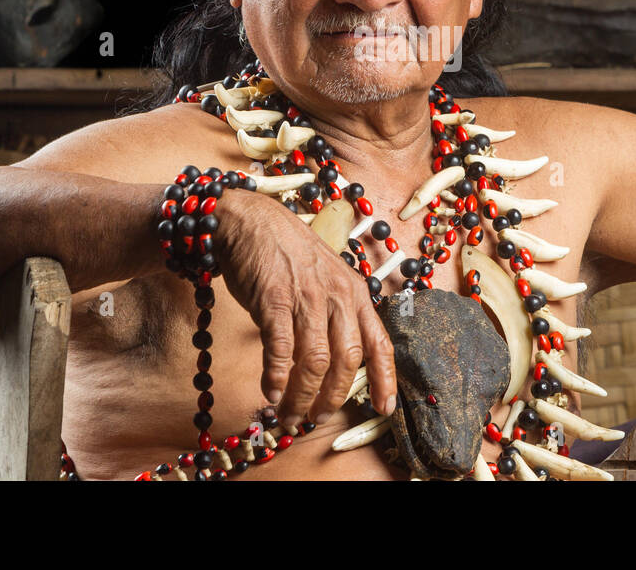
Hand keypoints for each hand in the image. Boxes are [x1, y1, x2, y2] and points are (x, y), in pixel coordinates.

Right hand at [215, 187, 396, 427]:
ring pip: (314, 361)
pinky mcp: (274, 299)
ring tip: (289, 413)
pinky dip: (276, 377)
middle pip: (347, 360)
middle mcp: (337, 295)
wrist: (251, 220)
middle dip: (332, 398)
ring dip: (301, 396)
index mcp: (355, 292)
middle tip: (316, 417)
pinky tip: (270, 391)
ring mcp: (306, 297)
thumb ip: (334, 314)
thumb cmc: (287, 252)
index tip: (384, 409)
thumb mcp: (326, 278)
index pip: (379, 343)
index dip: (384, 380)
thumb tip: (332, 361)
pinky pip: (280, 348)